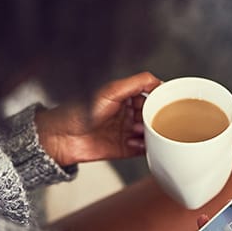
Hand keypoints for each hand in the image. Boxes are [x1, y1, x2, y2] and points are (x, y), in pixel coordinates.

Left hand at [35, 72, 160, 165]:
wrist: (61, 137)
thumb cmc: (78, 111)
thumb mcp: (110, 91)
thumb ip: (136, 83)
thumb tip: (158, 80)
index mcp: (124, 98)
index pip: (149, 96)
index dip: (159, 99)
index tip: (170, 101)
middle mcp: (126, 115)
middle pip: (151, 116)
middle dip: (155, 119)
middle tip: (155, 120)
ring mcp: (125, 132)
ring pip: (149, 134)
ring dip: (150, 134)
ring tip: (142, 132)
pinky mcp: (123, 149)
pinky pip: (142, 150)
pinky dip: (145, 148)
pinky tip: (140, 144)